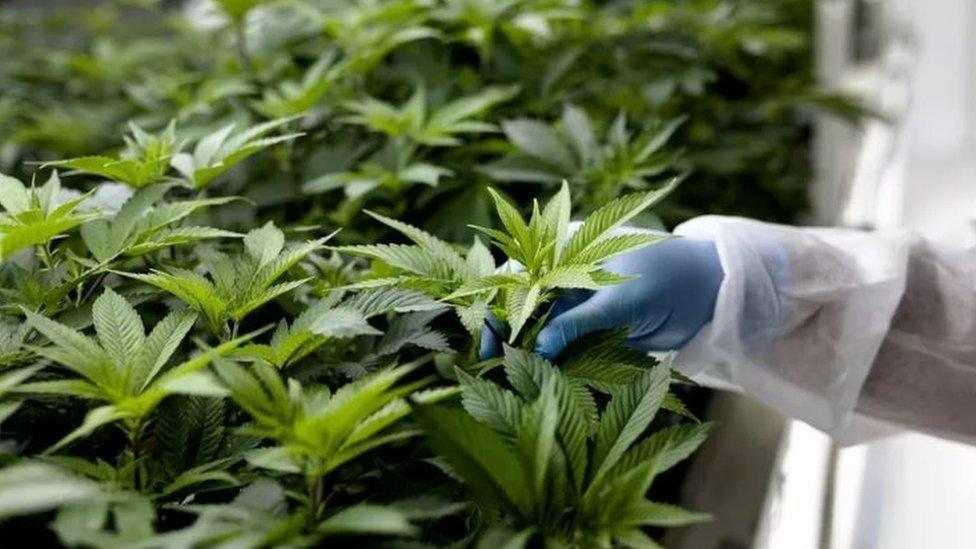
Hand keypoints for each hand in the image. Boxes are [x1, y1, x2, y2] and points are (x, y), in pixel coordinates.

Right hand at [480, 236, 723, 359]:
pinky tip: (542, 379)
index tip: (491, 339)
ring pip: (539, 331)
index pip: (516, 277)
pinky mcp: (592, 332)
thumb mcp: (617, 301)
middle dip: (506, 334)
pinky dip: (551, 364)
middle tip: (495, 365)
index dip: (497, 306)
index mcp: (566, 255)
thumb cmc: (664, 279)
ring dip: (527, 353)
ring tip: (514, 378)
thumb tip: (536, 350)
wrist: (707, 293)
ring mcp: (577, 307)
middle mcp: (565, 280)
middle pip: (522, 307)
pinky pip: (562, 348)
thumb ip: (576, 324)